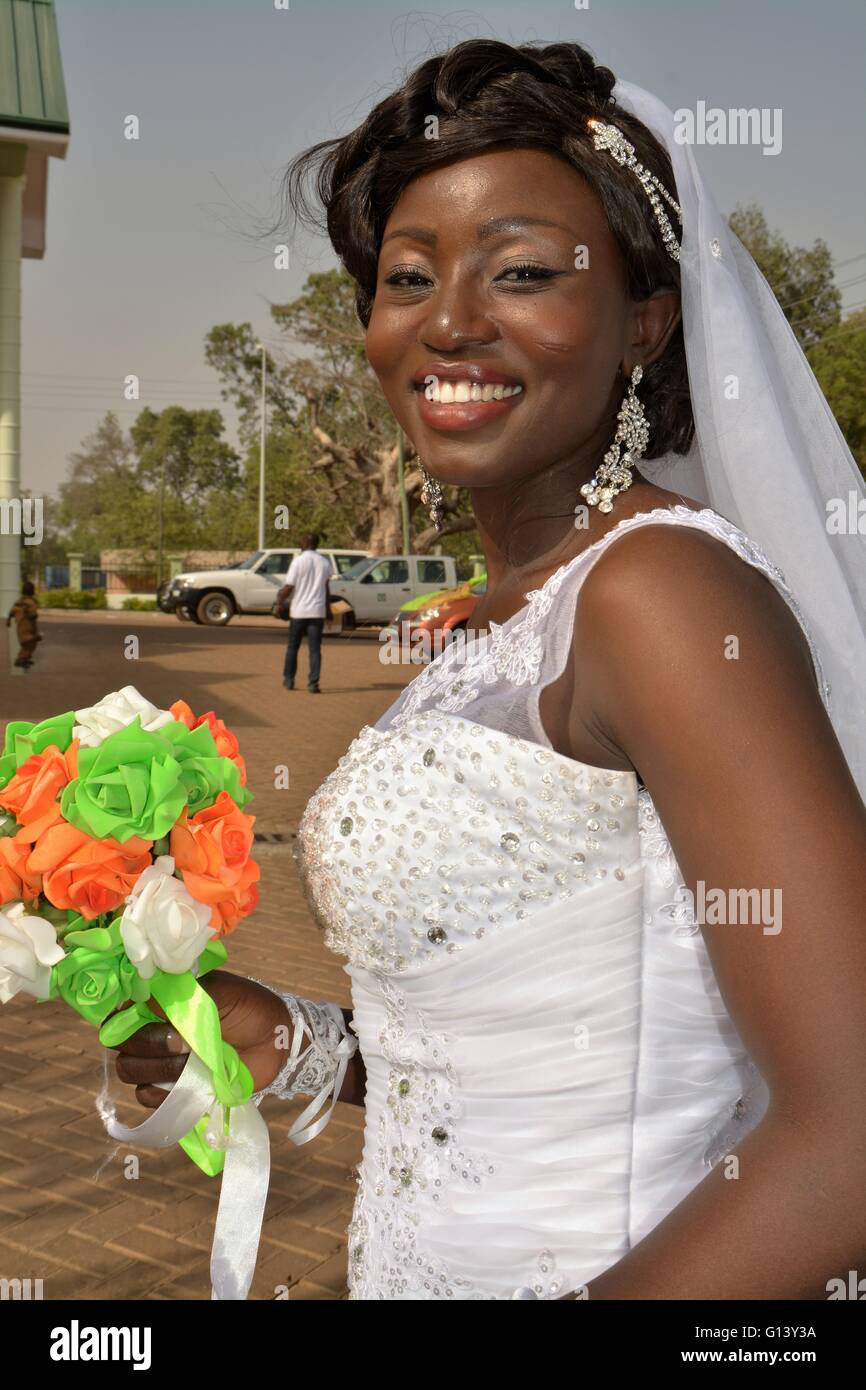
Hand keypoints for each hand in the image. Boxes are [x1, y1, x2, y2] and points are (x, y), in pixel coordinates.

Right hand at [108, 969, 291, 1108]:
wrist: (275, 1041)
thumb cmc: (248, 1008)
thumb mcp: (220, 991)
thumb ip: (183, 994)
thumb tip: (145, 999)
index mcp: (160, 1004)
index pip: (121, 1011)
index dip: (125, 1017)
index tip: (146, 1017)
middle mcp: (153, 1032)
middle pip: (121, 1044)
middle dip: (148, 1043)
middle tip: (182, 1040)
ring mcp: (161, 1063)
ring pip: (131, 1070)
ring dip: (160, 1067)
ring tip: (193, 1059)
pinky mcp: (172, 1090)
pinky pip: (147, 1098)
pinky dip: (163, 1094)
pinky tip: (188, 1083)